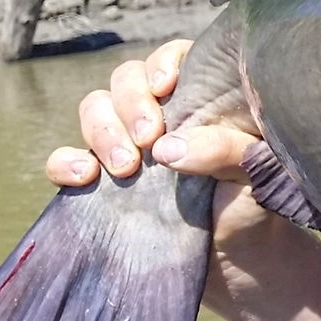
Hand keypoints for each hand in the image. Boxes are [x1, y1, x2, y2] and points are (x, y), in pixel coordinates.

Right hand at [44, 38, 271, 249]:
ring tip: (126, 167)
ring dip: (102, 130)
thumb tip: (169, 147)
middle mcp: (162, 112)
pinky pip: (66, 161)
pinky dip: (65, 162)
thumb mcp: (255, 173)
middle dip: (131, 102)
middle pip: (128, 79)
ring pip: (95, 109)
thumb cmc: (256, 205)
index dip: (164, 62)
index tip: (165, 87)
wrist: (240, 263)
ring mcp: (129, 145)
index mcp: (204, 95)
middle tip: (149, 138)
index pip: (176, 57)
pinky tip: (84, 177)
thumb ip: (225, 150)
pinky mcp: (104, 182)